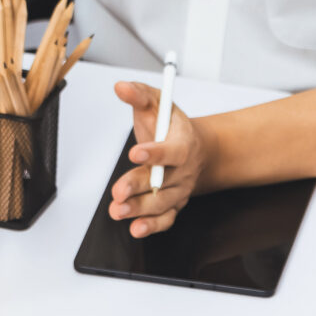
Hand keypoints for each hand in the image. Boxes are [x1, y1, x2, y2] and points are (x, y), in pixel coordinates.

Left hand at [105, 81, 207, 235]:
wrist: (197, 149)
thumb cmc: (172, 126)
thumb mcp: (157, 103)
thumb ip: (139, 94)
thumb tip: (121, 87)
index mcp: (183, 143)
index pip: (172, 150)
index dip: (155, 153)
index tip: (135, 153)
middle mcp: (183, 169)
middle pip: (163, 182)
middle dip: (140, 187)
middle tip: (119, 192)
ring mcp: (179, 189)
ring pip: (162, 203)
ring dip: (140, 209)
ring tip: (119, 210)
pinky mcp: (174, 204)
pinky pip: (166, 219)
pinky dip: (152, 226)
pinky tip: (136, 228)